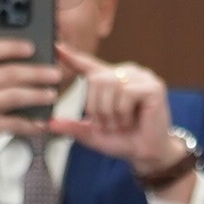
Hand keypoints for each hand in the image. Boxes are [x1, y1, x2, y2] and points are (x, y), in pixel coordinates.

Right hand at [0, 35, 71, 186]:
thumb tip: (25, 65)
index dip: (13, 46)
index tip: (32, 47)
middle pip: (10, 73)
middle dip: (37, 73)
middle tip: (55, 74)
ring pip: (14, 96)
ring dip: (37, 95)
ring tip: (51, 95)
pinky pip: (13, 123)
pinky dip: (30, 124)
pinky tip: (41, 123)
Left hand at [52, 47, 186, 182]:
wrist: (147, 155)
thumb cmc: (124, 141)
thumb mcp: (92, 134)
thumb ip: (73, 127)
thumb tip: (50, 124)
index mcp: (111, 80)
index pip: (89, 65)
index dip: (72, 57)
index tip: (57, 48)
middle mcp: (126, 73)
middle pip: (96, 78)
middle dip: (96, 107)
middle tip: (107, 124)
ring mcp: (141, 77)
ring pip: (110, 84)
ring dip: (110, 112)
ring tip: (120, 124)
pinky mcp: (153, 86)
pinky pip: (127, 92)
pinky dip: (123, 112)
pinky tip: (131, 121)